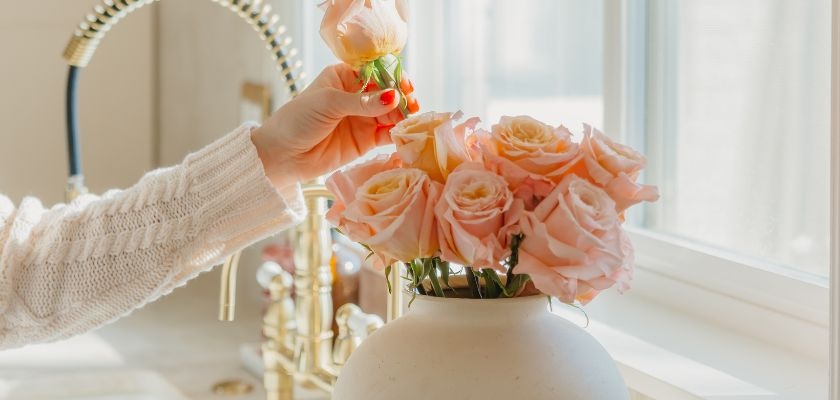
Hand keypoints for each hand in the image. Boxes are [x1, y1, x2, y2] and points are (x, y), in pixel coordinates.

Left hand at [251, 63, 418, 188]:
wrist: (282, 155)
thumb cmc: (297, 120)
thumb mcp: (329, 103)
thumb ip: (363, 102)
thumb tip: (394, 96)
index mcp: (344, 77)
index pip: (376, 72)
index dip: (393, 77)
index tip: (405, 85)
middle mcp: (356, 96)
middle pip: (388, 93)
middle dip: (401, 98)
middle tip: (411, 105)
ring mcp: (362, 119)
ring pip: (391, 113)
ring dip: (402, 116)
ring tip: (408, 120)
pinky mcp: (365, 141)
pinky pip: (387, 134)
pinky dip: (397, 134)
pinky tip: (404, 134)